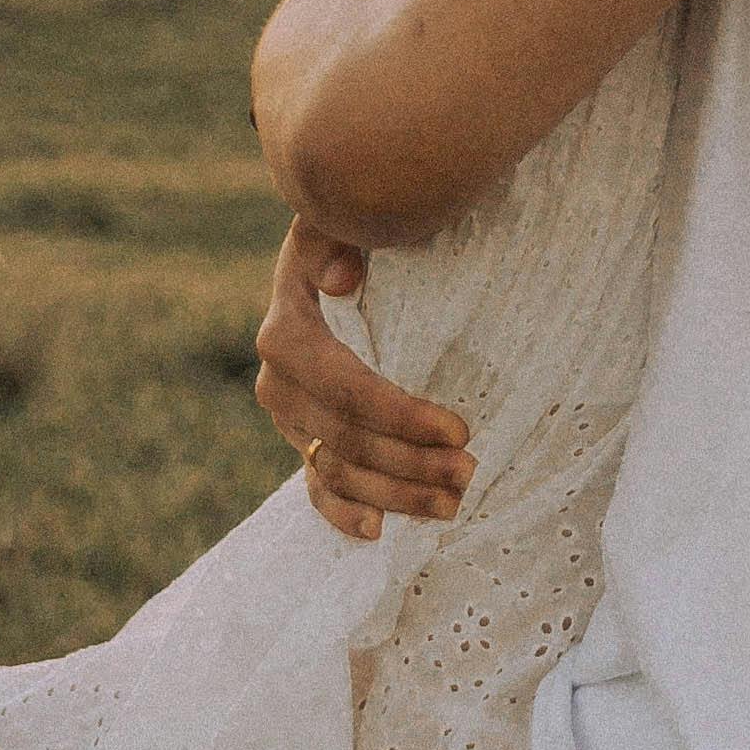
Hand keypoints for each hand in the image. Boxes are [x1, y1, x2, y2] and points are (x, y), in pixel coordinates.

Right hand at [253, 216, 474, 538]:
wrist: (327, 253)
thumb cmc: (347, 231)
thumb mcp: (340, 219)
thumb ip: (340, 236)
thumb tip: (342, 276)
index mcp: (287, 333)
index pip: (346, 389)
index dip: (400, 415)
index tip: (458, 427)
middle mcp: (279, 384)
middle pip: (347, 439)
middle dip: (412, 461)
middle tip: (470, 469)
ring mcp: (288, 418)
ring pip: (339, 470)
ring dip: (396, 492)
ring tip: (453, 501)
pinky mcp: (300, 437)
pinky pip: (316, 487)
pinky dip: (344, 512)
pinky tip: (378, 530)